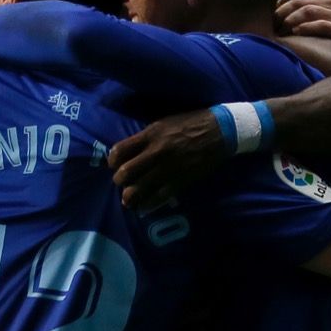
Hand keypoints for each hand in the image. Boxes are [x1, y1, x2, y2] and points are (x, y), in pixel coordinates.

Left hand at [107, 109, 227, 209]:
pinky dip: (147, 205)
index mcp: (150, 135)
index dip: (112, 161)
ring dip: (129, 196)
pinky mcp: (180, 181)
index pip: (119, 150)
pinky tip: (143, 207)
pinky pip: (158, 198)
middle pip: (125, 173)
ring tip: (128, 199)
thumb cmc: (190, 124)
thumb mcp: (163, 123)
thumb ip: (145, 137)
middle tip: (121, 182)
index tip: (114, 164)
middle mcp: (156, 152)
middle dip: (119, 180)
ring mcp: (167, 169)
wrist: (219, 131)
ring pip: (138, 189)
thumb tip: (129, 150)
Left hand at [275, 0, 330, 51]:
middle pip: (299, 1)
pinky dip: (306, 27)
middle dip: (282, 12)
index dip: (279, 2)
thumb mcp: (316, 11)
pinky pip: (321, 25)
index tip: (270, 14)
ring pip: (308, 10)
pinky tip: (295, 32)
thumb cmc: (327, 32)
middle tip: (272, 24)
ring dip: (291, 20)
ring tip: (281, 30)